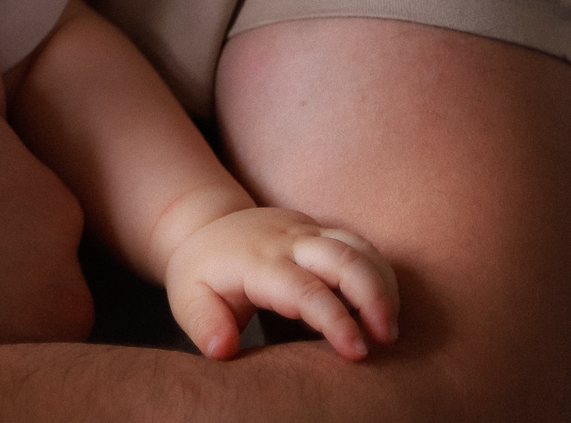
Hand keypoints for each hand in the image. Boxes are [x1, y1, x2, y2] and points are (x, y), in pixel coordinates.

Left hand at [164, 206, 399, 361]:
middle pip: (344, 257)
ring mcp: (307, 230)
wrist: (203, 224)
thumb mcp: (187, 298)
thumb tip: (221, 350)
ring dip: (383, 286)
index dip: (335, 320)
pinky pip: (361, 246)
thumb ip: (203, 323)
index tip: (357, 353)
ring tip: (388, 328)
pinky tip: (381, 308)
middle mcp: (287, 240)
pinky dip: (379, 276)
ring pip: (359, 247)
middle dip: (374, 297)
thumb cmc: (201, 272)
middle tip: (386, 339)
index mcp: (256, 261)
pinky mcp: (321, 230)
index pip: (304, 289)